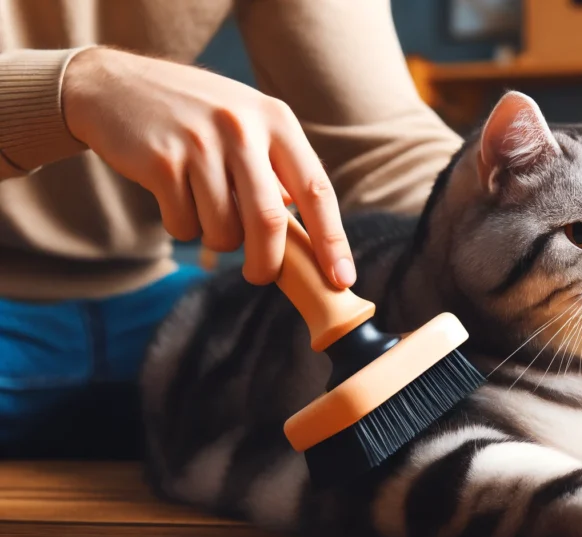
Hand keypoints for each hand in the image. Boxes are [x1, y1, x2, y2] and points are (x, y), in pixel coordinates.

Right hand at [62, 47, 353, 287]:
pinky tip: (173, 197)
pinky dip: (183, 228)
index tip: (342, 279)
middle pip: (269, 221)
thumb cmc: (194, 116)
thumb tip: (310, 231)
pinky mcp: (162, 161)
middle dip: (267, 263)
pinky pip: (184, 225)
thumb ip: (279, 170)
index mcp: (276, 120)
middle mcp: (243, 128)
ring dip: (217, 240)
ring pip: (224, 230)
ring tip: (204, 212)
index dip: (332, 240)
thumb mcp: (246, 123)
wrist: (113, 86)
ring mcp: (201, 143)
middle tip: (259, 275)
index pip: (317, 189)